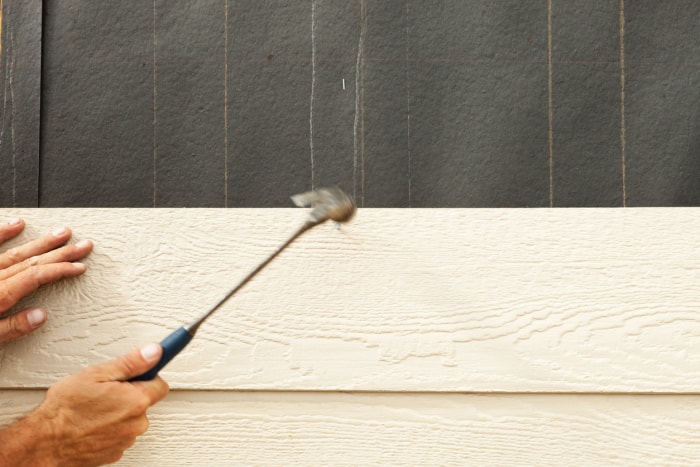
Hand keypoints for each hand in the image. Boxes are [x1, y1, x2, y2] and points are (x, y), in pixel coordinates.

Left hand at [0, 218, 91, 342]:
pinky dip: (1, 233)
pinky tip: (16, 225)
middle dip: (60, 252)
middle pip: (30, 260)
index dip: (61, 270)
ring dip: (39, 242)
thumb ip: (10, 328)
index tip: (79, 266)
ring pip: (13, 251)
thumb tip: (40, 315)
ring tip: (60, 233)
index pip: (35, 276)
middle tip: (83, 244)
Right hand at [0, 344, 169, 465]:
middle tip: (105, 390)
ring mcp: (126, 440)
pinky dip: (109, 427)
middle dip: (129, 394)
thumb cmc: (65, 409)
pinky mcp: (115, 452)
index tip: (141, 371)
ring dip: (118, 412)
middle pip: (144, 402)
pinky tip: (91, 423)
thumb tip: (155, 352)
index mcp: (136, 401)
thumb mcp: (96, 374)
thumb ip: (131, 363)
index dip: (147, 376)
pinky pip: (120, 433)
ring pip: (131, 418)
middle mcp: (137, 423)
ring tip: (93, 408)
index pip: (160, 384)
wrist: (44, 442)